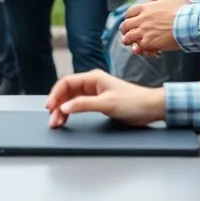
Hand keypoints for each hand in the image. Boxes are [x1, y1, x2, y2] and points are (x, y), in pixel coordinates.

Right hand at [45, 70, 165, 128]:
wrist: (150, 108)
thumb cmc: (133, 101)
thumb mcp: (106, 103)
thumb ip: (84, 104)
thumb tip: (65, 107)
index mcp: (93, 77)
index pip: (67, 82)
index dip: (56, 94)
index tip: (50, 107)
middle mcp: (92, 83)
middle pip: (67, 92)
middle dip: (57, 105)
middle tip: (52, 120)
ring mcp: (94, 93)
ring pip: (71, 100)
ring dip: (63, 110)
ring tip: (57, 123)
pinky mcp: (98, 102)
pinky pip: (79, 105)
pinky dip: (71, 112)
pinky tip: (66, 120)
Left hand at [119, 0, 187, 52]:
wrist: (189, 23)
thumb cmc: (182, 8)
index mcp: (145, 8)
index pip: (129, 12)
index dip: (129, 17)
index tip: (131, 20)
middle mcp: (142, 20)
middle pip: (125, 25)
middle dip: (125, 30)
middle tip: (127, 33)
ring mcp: (145, 32)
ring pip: (128, 38)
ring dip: (128, 41)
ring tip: (132, 44)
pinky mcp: (150, 43)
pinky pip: (139, 47)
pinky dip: (140, 49)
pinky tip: (145, 49)